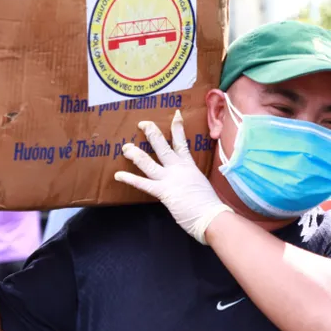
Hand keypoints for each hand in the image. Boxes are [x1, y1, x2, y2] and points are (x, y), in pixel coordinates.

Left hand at [114, 111, 230, 244]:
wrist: (212, 216)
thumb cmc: (209, 205)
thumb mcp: (200, 186)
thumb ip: (190, 180)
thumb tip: (186, 183)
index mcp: (189, 166)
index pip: (182, 142)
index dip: (178, 127)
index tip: (176, 114)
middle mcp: (178, 168)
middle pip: (163, 146)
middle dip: (152, 133)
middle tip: (143, 124)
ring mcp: (170, 179)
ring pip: (149, 162)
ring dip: (136, 154)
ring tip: (125, 147)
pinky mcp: (163, 192)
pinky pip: (143, 184)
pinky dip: (130, 179)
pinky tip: (118, 175)